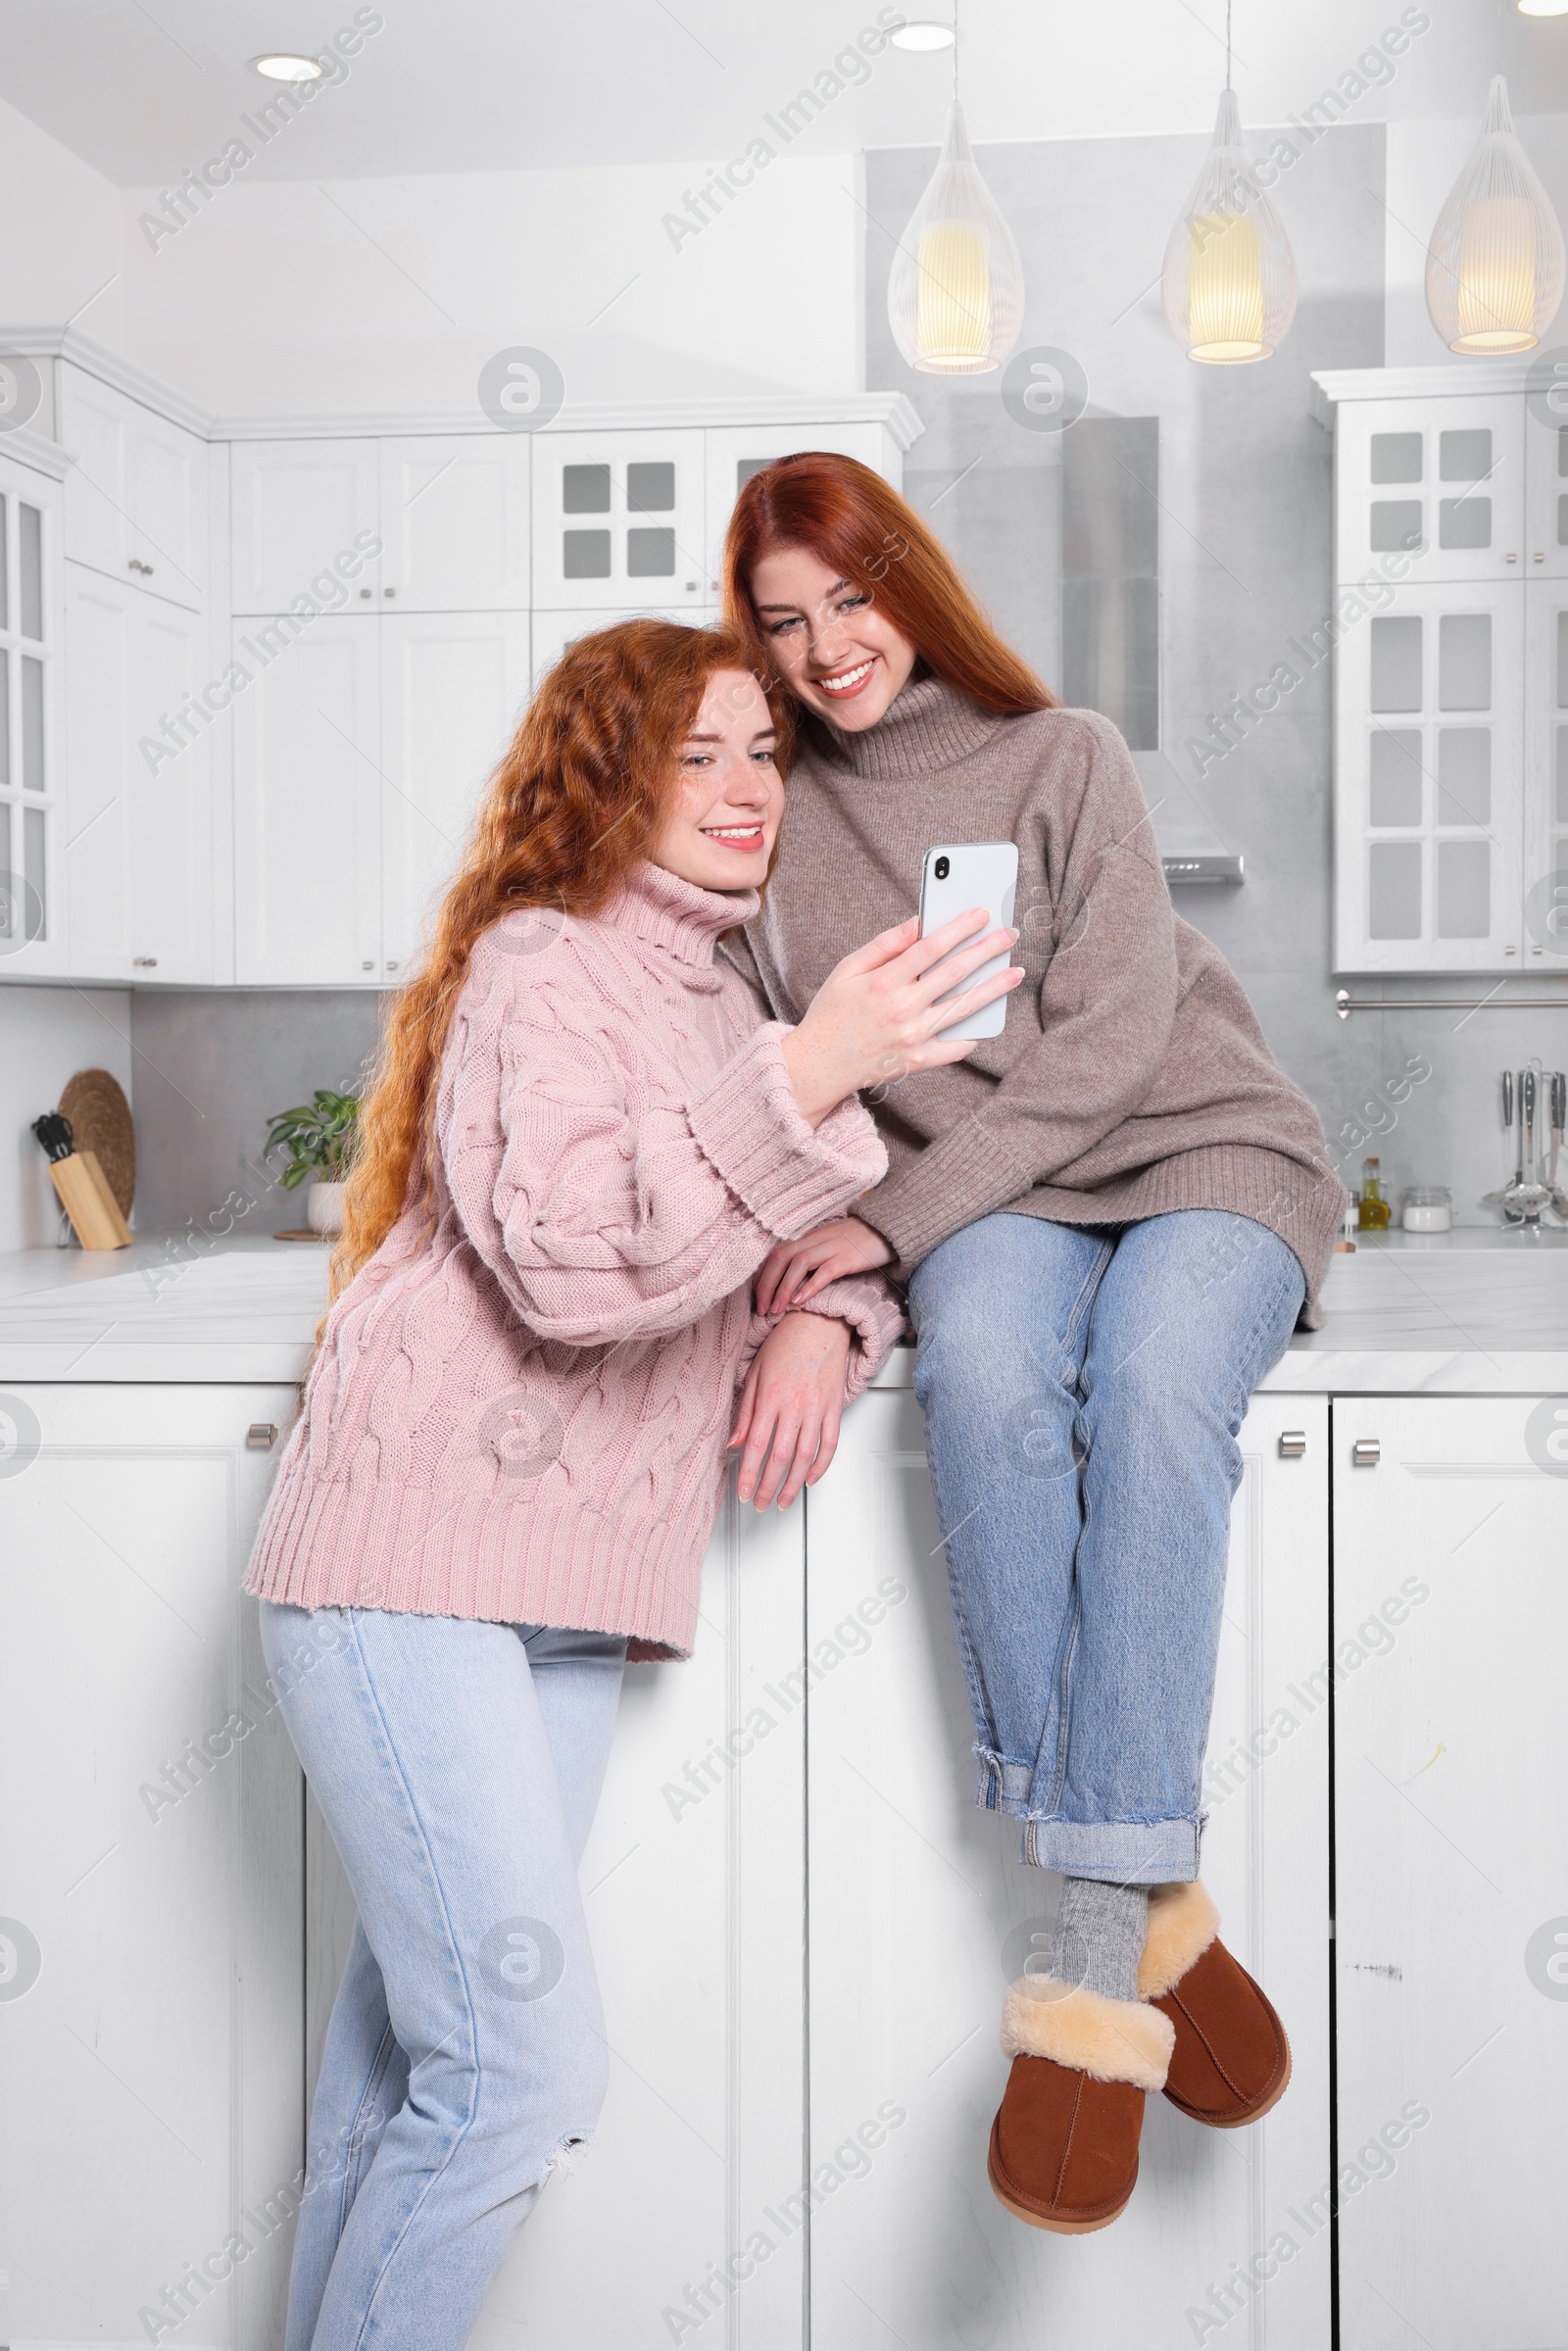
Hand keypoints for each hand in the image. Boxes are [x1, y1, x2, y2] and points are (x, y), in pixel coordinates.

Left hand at [728, 1311, 852, 1508]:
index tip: (743, 1493)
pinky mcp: (834, 1408)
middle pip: (780, 1457)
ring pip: (805, 1457)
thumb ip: (744, 1412)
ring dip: (792, 1484)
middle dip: (768, 1487)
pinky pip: (829, 1444)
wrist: (819, 1323)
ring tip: (783, 1500)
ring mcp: (817, 1408)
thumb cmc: (785, 1344)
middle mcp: (794, 1405)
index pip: (756, 1445)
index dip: (749, 1475)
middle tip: (760, 1503)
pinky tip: (809, 1479)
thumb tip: (734, 1443)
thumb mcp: (754, 1373)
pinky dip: (820, 1466)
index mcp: (770, 1397)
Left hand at [755, 1215, 893, 1314]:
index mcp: (806, 1238)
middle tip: (761, 1309)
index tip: (756, 1298)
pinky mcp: (847, 1258)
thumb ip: (808, 1255)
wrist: (886, 1227)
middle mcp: (814, 1240)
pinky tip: (800, 1302)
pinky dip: (810, 1286)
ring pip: (798, 1264)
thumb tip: (789, 1279)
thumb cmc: (855, 1240)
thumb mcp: (825, 1244)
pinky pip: (824, 1271)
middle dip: (765, 1285)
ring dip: (783, 1288)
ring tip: (776, 1310)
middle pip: (780, 1258)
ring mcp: (830, 1248)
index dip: (761, 1277)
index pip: (774, 1254)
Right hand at [779, 910, 1022, 1126]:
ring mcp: (913, 1037)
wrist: (818, 1065)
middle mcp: (902, 1009)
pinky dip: (973, 1036)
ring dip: (994, 989)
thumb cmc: (832, 1012)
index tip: (982, 913)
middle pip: (954, 973)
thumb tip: (918, 923)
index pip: (931, 947)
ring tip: (1015, 972)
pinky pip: (955, 1048)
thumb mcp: (847, 969)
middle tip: (1010, 935)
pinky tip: (989, 1021)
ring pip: (964, 1008)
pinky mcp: (918, 1061)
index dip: (959, 927)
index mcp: (883, 982)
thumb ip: (884, 945)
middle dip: (987, 950)